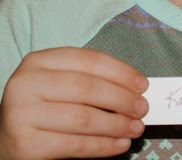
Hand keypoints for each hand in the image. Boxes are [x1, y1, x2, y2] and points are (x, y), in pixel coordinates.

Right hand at [0, 47, 148, 158]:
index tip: (142, 84)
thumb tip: (134, 89)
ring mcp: (22, 114)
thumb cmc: (43, 106)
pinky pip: (74, 146)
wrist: (5, 138)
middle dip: (122, 99)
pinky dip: (103, 146)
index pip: (89, 61)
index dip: (120, 72)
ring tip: (136, 127)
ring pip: (83, 118)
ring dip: (116, 124)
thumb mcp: (59, 83)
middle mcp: (27, 83)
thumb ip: (90, 80)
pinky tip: (120, 144)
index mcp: (39, 60)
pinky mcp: (24, 145)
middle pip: (87, 88)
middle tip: (142, 108)